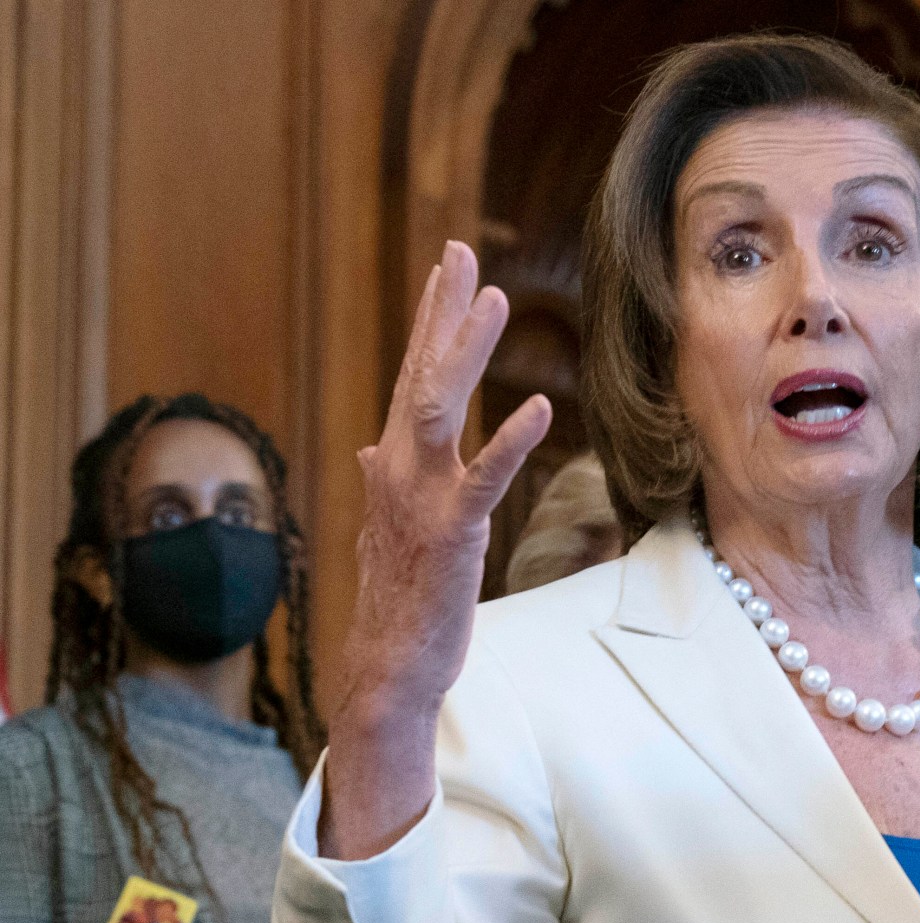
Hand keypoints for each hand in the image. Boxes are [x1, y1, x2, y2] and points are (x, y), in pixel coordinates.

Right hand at [322, 240, 550, 859]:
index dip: (431, 318)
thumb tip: (371, 444)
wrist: (389, 663)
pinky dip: (507, 439)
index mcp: (392, 463)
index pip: (411, 374)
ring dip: (465, 351)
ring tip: (495, 299)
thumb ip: (384, 478)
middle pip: (420, 372)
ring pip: (440, 408)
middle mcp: (398, 469)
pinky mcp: (451, 535)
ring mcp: (420, 500)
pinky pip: (483, 478)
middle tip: (462, 251)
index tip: (450, 266)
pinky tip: (538, 405)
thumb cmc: (399, 595)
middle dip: (442, 310)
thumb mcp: (389, 526)